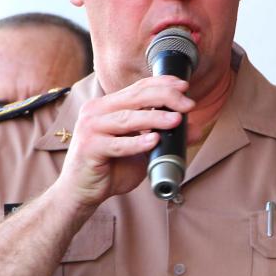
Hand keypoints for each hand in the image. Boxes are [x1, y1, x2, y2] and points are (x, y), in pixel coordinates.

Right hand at [50, 75, 193, 212]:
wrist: (81, 192)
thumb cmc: (111, 168)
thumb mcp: (142, 150)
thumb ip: (163, 136)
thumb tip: (194, 130)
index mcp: (107, 106)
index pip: (138, 88)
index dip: (162, 84)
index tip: (183, 85)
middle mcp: (96, 111)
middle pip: (135, 97)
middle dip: (164, 97)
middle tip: (187, 103)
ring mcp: (90, 128)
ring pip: (127, 119)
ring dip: (155, 118)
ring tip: (176, 120)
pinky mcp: (89, 148)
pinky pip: (117, 144)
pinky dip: (137, 142)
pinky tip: (154, 140)